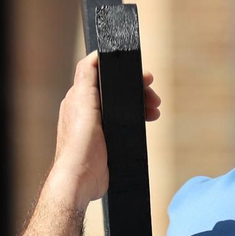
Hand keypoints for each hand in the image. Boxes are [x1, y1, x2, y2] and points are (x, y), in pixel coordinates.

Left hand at [21, 54, 160, 235]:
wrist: (81, 180)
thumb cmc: (80, 144)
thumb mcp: (83, 102)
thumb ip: (87, 77)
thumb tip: (95, 55)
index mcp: (80, 98)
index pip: (104, 76)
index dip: (124, 72)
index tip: (142, 76)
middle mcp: (87, 110)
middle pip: (116, 91)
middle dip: (137, 91)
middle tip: (154, 96)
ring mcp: (98, 126)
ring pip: (123, 108)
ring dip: (141, 105)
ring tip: (155, 110)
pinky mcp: (107, 142)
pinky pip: (125, 124)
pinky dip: (138, 121)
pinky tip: (147, 122)